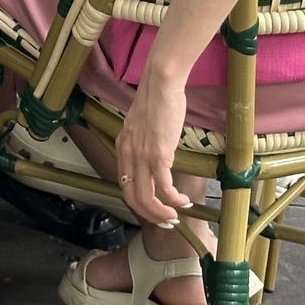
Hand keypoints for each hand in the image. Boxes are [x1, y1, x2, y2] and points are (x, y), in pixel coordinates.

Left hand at [116, 70, 192, 226]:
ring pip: (146, 198)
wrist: (161, 83)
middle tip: (165, 221)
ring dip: (161, 213)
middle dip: (149, 215)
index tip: (153, 209)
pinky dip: (173, 200)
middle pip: (133, 198)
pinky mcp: (158, 155)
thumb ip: (144, 141)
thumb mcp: (142, 124)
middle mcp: (128, 155)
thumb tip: (157, 154)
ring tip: (175, 216)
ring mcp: (142, 156)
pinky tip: (182, 201)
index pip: (124, 185)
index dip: (139, 202)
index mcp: (122, 148)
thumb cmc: (157, 98)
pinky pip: (164, 188)